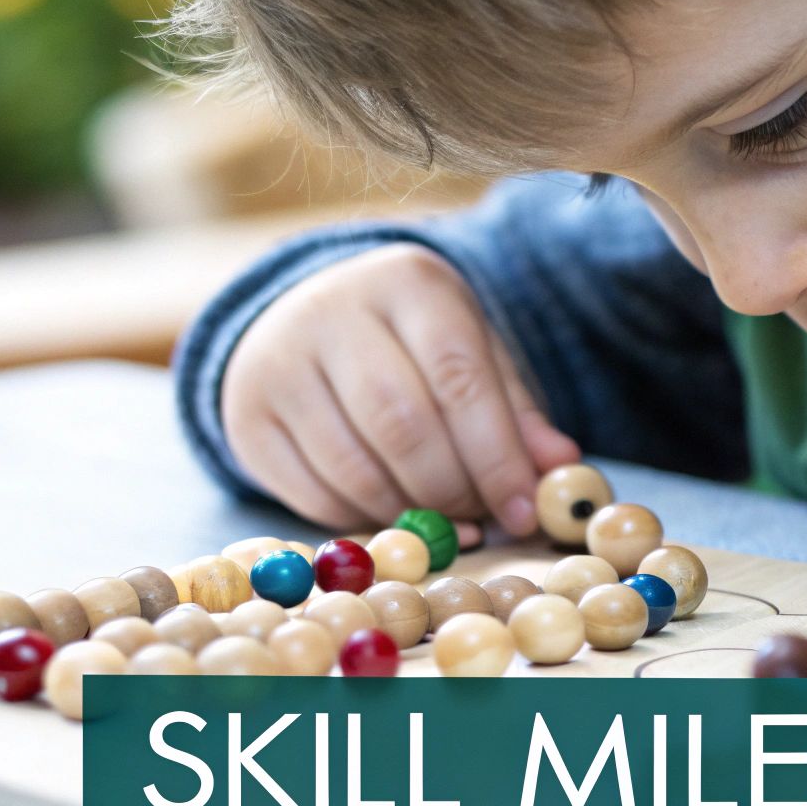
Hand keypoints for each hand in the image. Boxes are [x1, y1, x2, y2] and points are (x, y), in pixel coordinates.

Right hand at [222, 243, 580, 533]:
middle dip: (453, 489)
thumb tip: (560, 466)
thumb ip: (515, 412)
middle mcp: (333, 311)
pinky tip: (389, 514)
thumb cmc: (412, 343)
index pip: (459, 377)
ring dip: (407, 512)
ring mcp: (279, 361)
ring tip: (441, 522)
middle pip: (403, 423)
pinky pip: (311, 493)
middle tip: (482, 522)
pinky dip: (361, 519)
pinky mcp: (246, 416)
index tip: (523, 510)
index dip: (496, 454)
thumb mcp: (471, 352)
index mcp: (407, 283)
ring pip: (354, 465)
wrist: (306, 315)